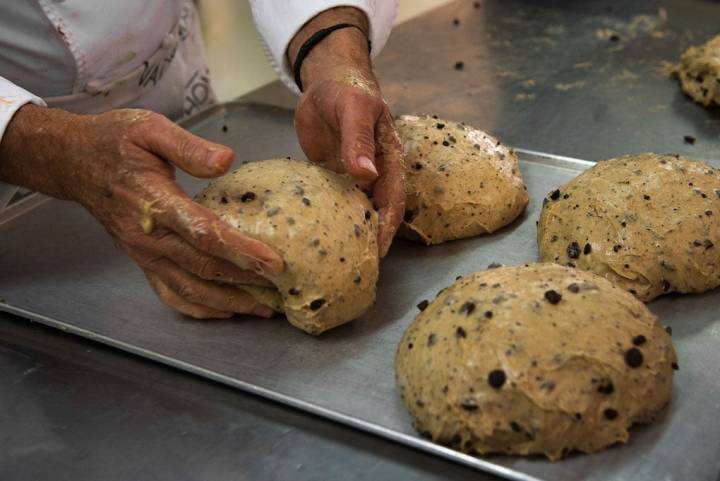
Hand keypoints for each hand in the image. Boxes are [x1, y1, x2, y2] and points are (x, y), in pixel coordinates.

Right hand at [0, 105, 283, 318]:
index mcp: (155, 202)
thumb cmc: (115, 142)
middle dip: (245, 283)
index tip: (274, 262)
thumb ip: (189, 146)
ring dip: (227, 302)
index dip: (241, 251)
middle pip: (203, 268)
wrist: (74, 161)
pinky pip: (169, 294)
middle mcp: (149, 237)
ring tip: (262, 308)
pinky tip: (224, 311)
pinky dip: (198, 308)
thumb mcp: (150, 129)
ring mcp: (143, 254)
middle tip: (281, 290)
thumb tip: (226, 161)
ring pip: (189, 289)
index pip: (205, 234)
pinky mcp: (141, 260)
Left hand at [289, 8, 405, 256]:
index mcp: (388, 159)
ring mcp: (353, 177)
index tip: (378, 251)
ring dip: (351, 232)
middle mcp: (374, 173)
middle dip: (371, 239)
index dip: (388, 226)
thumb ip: (359, 141)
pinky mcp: (333, 176)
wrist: (326, 80)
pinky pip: (335, 202)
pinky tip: (317, 235)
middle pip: (377, 212)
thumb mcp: (355, 109)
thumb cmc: (348, 89)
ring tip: (338, 259)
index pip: (393, 200)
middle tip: (357, 266)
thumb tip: (366, 174)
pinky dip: (330, 218)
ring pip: (357, 211)